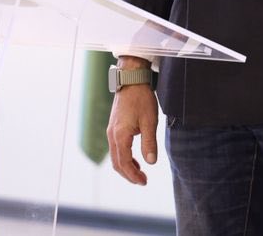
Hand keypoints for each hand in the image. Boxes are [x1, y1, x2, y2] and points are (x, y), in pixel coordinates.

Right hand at [106, 58, 158, 185]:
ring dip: (126, 167)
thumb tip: (151, 162)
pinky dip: (124, 157)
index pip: (124, 163)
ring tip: (140, 173)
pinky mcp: (114, 126)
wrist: (131, 80)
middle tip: (142, 181)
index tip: (144, 182)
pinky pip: (116, 148)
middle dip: (129, 175)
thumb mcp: (149, 121)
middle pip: (117, 163)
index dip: (133, 175)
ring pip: (116, 156)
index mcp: (120, 136)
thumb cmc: (141, 99)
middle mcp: (112, 135)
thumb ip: (149, 143)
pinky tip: (135, 159)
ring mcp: (111, 130)